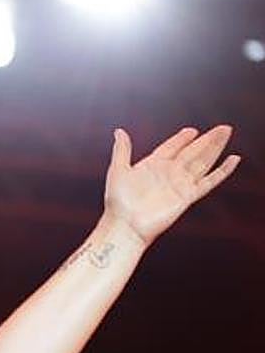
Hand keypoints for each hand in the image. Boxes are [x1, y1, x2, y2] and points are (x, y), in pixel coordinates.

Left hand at [103, 125, 239, 244]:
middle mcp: (169, 173)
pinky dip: (222, 171)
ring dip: (215, 148)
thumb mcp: (118, 170)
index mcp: (152, 165)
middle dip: (207, 140)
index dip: (181, 139)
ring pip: (203, 162)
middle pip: (192, 152)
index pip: (171, 147)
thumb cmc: (118, 201)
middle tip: (223, 128)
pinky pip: (209, 181)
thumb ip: (122, 150)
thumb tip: (119, 131)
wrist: (126, 225)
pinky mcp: (188, 196)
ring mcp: (180, 184)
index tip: (192, 130)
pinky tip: (233, 159)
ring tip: (227, 134)